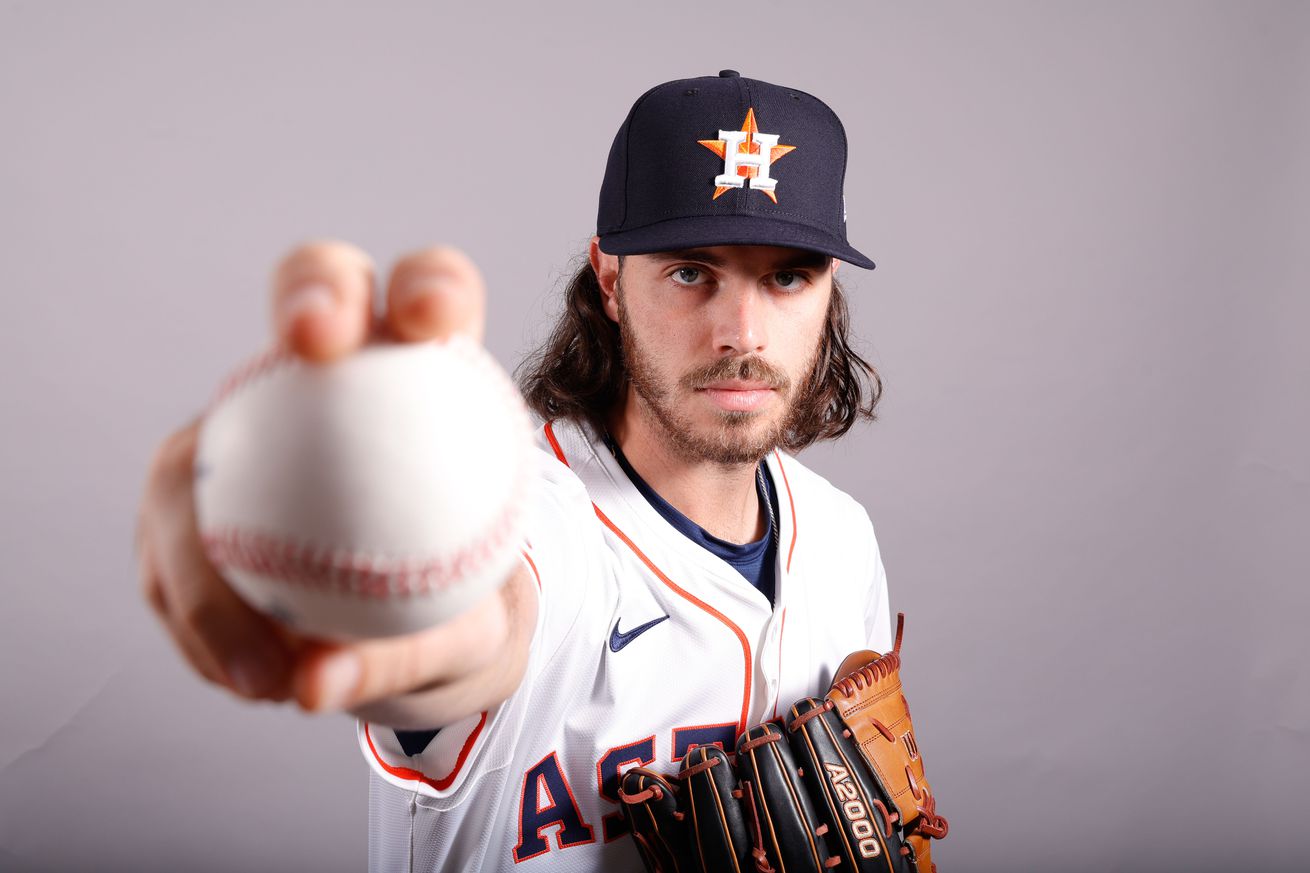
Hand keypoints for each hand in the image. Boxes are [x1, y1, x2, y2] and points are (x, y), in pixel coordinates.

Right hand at [138, 242, 534, 725]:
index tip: (428, 322)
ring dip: (210, 558)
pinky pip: (171, 554)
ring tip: (265, 671)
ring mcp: (246, 433)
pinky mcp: (187, 501)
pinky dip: (202, 622)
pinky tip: (250, 681)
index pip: (435, 299)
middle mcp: (328, 383)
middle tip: (314, 343)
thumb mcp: (467, 648)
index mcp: (426, 385)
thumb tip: (317, 683)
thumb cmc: (460, 623)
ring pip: (199, 447)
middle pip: (315, 292)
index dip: (431, 285)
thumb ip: (410, 655)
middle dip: (313, 289)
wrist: (413, 645)